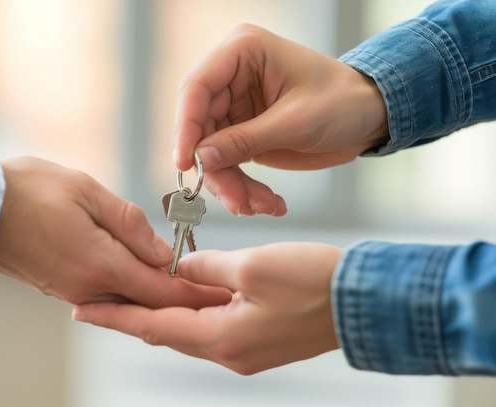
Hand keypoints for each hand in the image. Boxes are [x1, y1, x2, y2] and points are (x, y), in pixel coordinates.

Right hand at [0, 156, 231, 307]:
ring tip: (196, 290)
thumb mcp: (87, 192)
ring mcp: (74, 292)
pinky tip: (152, 284)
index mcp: (101, 264)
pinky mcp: (63, 287)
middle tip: (220, 296)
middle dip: (188, 301)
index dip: (198, 294)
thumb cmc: (29, 190)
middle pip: (151, 303)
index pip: (164, 290)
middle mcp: (90, 287)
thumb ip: (131, 225)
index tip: (225, 294)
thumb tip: (165, 252)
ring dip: (163, 299)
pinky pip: (110, 296)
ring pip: (131, 302)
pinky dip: (137, 293)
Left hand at [73, 242, 340, 374]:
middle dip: (134, 316)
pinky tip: (184, 297)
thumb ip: (207, 268)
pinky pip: (213, 329)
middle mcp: (228, 354)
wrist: (362, 301)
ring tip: (134, 295)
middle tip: (102, 298)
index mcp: (221, 338)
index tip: (83, 311)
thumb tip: (181, 270)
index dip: (116, 317)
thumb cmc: (313, 281)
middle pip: (167, 334)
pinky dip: (192, 314)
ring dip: (163, 314)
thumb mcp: (252, 265)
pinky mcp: (258, 342)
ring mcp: (245, 352)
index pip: (153, 328)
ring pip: (190, 332)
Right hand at [173, 24, 387, 215]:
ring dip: (231, 185)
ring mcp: (235, 106)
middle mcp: (232, 76)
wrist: (368, 118)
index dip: (186, 127)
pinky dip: (242, 187)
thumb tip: (200, 160)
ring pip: (211, 152)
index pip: (197, 88)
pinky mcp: (242, 132)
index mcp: (242, 51)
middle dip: (216, 169)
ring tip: (258, 206)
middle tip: (235, 201)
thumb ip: (244, 140)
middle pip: (201, 127)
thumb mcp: (294, 122)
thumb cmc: (342, 102)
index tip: (186, 165)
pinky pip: (228, 163)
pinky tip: (266, 202)